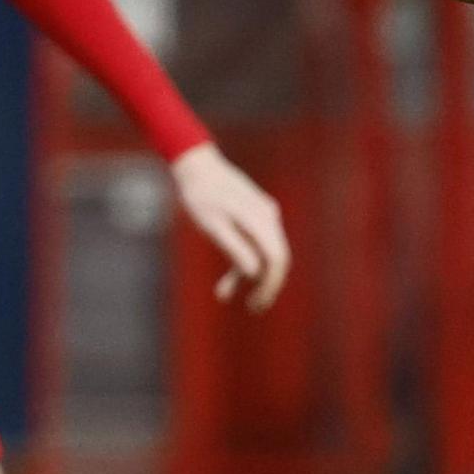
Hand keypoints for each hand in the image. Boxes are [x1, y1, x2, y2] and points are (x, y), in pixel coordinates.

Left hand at [170, 144, 291, 311]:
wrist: (196, 165)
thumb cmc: (200, 196)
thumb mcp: (212, 225)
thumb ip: (235, 248)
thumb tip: (254, 274)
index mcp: (260, 219)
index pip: (277, 259)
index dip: (270, 284)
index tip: (257, 303)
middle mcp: (269, 217)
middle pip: (278, 259)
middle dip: (266, 285)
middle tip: (253, 308)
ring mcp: (264, 216)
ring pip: (267, 254)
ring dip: (251, 276)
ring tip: (224, 294)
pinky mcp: (255, 217)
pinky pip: (257, 244)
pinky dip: (244, 261)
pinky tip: (227, 279)